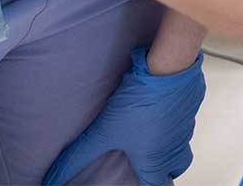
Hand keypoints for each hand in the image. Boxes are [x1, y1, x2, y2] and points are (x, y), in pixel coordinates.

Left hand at [42, 47, 205, 185]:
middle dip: (164, 169)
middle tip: (148, 162)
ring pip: (181, 145)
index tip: (138, 184)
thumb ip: (76, 158)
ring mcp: (186, 126)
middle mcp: (174, 147)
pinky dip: (175, 121)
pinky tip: (160, 110)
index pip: (157, 185)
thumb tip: (52, 178)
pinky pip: (186, 121)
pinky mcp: (191, 106)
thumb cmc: (140, 103)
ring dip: (169, 145)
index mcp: (155, 159)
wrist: (169, 68)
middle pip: (175, 168)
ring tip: (151, 135)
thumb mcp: (102, 132)